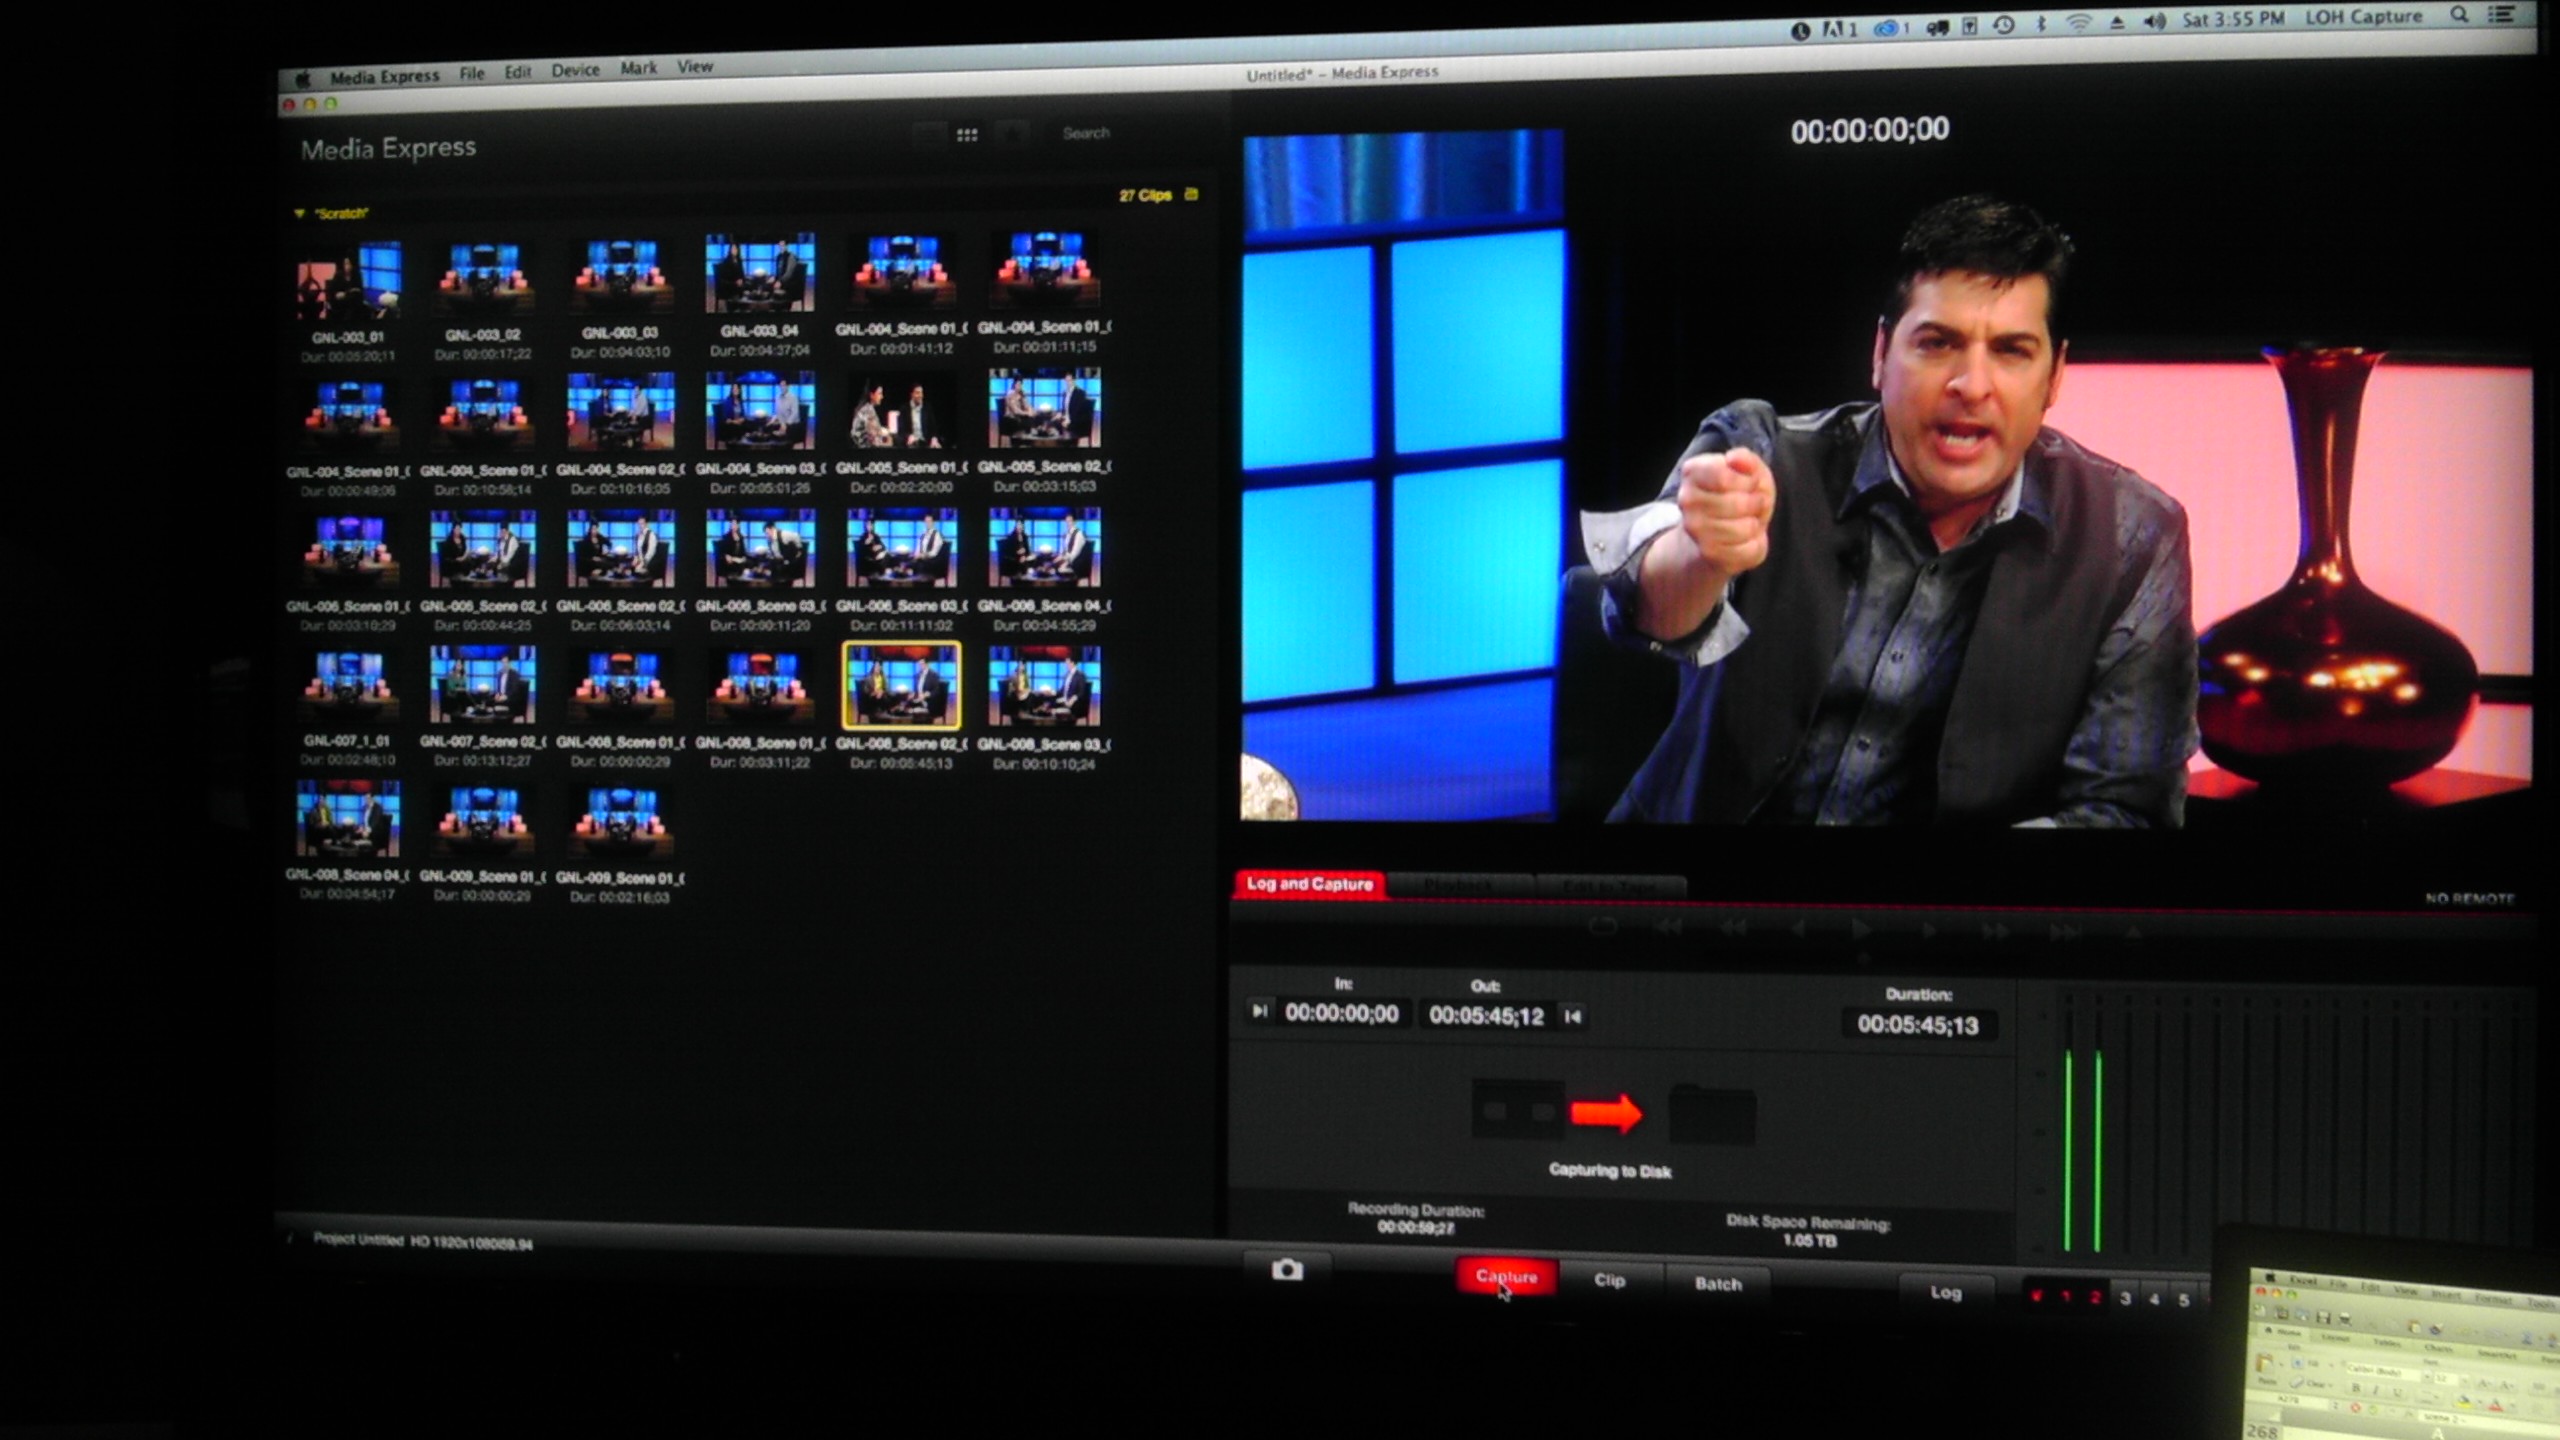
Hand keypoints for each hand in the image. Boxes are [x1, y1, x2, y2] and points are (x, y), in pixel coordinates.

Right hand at [1676, 446, 1775, 581]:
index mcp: (1693, 471)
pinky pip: (1749, 548)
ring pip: (1745, 527)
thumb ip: (1747, 460)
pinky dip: (1755, 544)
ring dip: (1756, 524)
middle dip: (1757, 503)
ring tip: (1748, 521)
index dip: (1749, 481)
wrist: (1719, 534)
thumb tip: (1735, 459)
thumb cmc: (1738, 496)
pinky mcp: (1709, 553)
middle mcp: (1687, 500)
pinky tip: (1745, 540)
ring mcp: (1695, 528)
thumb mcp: (1749, 472)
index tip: (1751, 483)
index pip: (1724, 476)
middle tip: (1754, 504)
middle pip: (1737, 503)